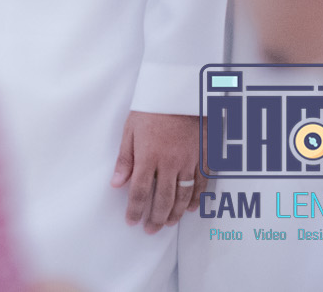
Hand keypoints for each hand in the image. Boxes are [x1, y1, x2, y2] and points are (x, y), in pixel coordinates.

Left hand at [113, 110, 201, 231]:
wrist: (182, 92)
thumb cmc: (153, 108)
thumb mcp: (130, 130)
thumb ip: (125, 159)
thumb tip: (116, 184)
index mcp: (149, 156)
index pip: (139, 191)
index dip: (135, 210)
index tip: (131, 222)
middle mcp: (170, 163)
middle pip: (163, 199)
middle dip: (156, 217)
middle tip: (151, 230)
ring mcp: (190, 162)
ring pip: (184, 196)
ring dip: (176, 213)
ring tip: (168, 224)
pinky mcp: (205, 158)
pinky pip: (202, 184)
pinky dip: (197, 199)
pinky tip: (191, 208)